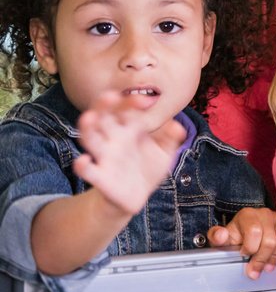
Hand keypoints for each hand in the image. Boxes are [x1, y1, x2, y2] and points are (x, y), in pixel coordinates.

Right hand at [73, 91, 186, 215]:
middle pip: (103, 117)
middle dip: (104, 105)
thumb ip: (171, 138)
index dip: (132, 102)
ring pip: (90, 138)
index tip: (148, 101)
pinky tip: (83, 160)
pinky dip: (83, 166)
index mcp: (129, 130)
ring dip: (87, 128)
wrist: (138, 196)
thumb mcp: (165, 153)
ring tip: (88, 117)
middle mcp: (114, 139)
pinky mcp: (100, 177)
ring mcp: (105, 157)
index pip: (126, 109)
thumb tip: (177, 126)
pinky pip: (88, 170)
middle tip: (110, 95)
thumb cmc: (148, 168)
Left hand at [208, 208, 275, 279]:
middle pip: (270, 239)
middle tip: (256, 269)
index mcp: (247, 215)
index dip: (250, 248)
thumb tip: (220, 235)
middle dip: (262, 258)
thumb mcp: (223, 238)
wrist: (249, 233)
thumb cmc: (237, 236)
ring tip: (269, 264)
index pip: (254, 231)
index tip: (244, 255)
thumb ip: (217, 237)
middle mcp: (265, 213)